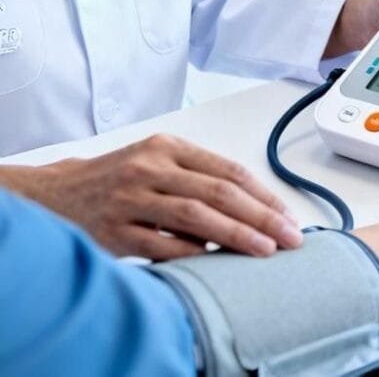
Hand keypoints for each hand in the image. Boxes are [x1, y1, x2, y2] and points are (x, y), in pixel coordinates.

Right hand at [4, 134, 302, 259]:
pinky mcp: (113, 230)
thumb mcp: (159, 162)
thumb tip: (257, 212)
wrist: (57, 193)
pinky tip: (217, 262)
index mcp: (167, 146)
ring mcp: (129, 198)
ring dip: (236, 235)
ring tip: (265, 249)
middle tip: (290, 237)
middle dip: (261, 217)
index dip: (264, 196)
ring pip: (195, 216)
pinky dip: (193, 253)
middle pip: (218, 193)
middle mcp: (149, 167)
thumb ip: (201, 180)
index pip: (229, 171)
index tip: (289, 216)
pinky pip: (162, 245)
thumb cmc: (120, 180)